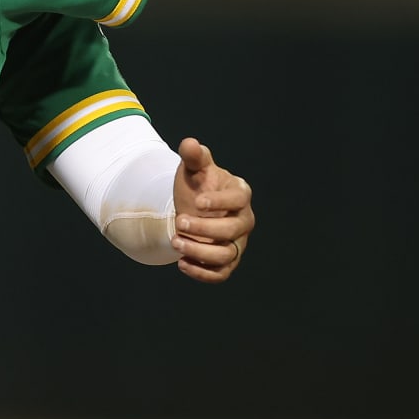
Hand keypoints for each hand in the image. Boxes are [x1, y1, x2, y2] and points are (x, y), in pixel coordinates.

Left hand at [169, 137, 251, 283]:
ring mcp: (236, 243)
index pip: (238, 199)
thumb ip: (193, 157)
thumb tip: (190, 144)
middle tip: (179, 222)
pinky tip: (181, 263)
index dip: (220, 202)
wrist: (193, 208)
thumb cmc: (198, 185)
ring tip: (175, 242)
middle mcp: (243, 220)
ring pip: (227, 255)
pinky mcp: (227, 261)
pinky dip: (202, 273)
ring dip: (201, 252)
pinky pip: (221, 273)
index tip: (197, 201)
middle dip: (205, 228)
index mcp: (240, 194)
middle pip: (233, 230)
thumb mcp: (194, 169)